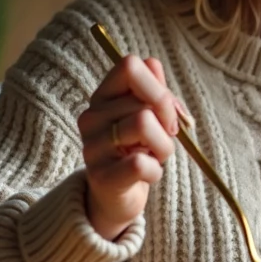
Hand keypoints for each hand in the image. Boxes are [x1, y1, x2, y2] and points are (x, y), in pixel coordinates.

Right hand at [78, 55, 180, 239]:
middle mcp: (91, 117)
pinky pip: (141, 162)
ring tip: (155, 157)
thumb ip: (153, 89)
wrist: (116, 198)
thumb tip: (152, 63)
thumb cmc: (136, 150)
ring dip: (164, 147)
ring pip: (144, 124)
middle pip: (147, 101)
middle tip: (162, 141)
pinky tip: (147, 175)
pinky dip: (155, 171)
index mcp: (103, 97)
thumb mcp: (150, 116)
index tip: (165, 110)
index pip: (130, 66)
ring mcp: (93, 147)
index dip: (158, 87)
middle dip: (169, 124)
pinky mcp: (101, 176)